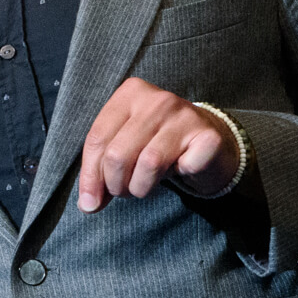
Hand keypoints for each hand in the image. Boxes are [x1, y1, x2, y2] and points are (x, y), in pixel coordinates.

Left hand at [77, 78, 237, 211]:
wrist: (208, 144)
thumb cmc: (157, 145)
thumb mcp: (124, 149)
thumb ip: (100, 170)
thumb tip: (89, 204)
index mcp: (130, 93)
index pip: (97, 139)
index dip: (90, 176)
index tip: (90, 202)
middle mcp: (157, 100)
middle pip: (117, 154)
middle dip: (116, 184)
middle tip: (125, 190)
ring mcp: (185, 115)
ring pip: (148, 164)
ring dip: (142, 187)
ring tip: (145, 185)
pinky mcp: (208, 136)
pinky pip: (184, 168)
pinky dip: (179, 178)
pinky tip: (180, 169)